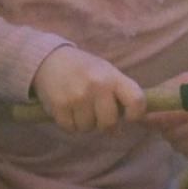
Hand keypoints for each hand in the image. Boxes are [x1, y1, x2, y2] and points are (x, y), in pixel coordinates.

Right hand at [31, 47, 145, 133]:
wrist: (51, 60)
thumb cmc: (85, 70)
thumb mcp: (107, 73)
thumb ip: (120, 93)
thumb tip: (133, 120)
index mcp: (113, 77)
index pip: (136, 101)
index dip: (136, 114)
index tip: (129, 117)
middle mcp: (97, 86)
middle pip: (109, 122)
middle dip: (105, 124)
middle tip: (99, 116)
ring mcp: (78, 96)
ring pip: (88, 128)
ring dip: (85, 123)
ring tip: (81, 108)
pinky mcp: (60, 105)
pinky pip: (70, 128)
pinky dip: (70, 124)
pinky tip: (68, 110)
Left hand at [140, 70, 187, 162]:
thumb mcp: (186, 81)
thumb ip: (164, 91)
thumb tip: (140, 102)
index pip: (164, 119)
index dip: (151, 119)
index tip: (143, 117)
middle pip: (168, 134)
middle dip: (165, 127)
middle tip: (172, 117)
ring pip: (177, 146)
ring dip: (176, 137)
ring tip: (185, 124)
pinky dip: (187, 147)